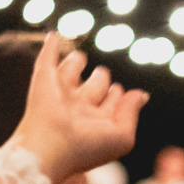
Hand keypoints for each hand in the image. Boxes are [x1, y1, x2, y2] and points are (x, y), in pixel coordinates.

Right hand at [8, 34, 145, 183]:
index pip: (112, 101)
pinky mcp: (42, 80)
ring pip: (70, 71)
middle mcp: (78, 107)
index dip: (118, 96)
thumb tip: (141, 95)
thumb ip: (131, 113)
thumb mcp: (121, 136)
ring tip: (79, 58)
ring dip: (75, 62)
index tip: (120, 94)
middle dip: (99, 79)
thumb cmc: (86, 146)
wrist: (49, 147)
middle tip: (101, 75)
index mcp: (96, 121)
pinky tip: (55, 36)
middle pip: (93, 86)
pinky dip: (50, 46)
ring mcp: (59, 92)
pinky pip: (47, 58)